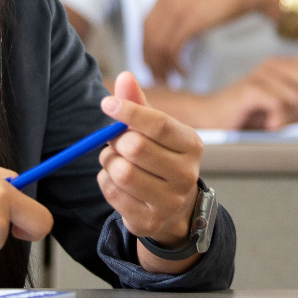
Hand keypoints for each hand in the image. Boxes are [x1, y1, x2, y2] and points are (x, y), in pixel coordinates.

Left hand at [98, 72, 202, 270]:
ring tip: (117, 160)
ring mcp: (170, 201)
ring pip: (121, 171)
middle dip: (116, 140)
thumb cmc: (160, 158)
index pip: (160, 124)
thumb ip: (138, 103)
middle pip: (136, 147)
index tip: (107, 103)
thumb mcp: (154, 129)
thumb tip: (125, 76)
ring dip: (108, 161)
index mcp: (191, 145)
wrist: (173, 208)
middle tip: (115, 141)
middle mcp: (186, 175)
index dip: (130, 112)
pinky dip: (105, 181)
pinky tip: (117, 181)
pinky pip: (111, 192)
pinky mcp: (149, 221)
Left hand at [143, 0, 284, 79]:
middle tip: (159, 78)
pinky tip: (183, 72)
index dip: (146, 48)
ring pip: (158, 44)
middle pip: (148, 36)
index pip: (145, 25)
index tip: (152, 64)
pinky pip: (173, 47)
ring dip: (162, 66)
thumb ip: (180, 10)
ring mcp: (177, 9)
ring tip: (171, 79)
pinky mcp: (190, 20)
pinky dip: (175, 63)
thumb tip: (172, 33)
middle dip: (151, 61)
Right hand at [201, 55, 297, 129]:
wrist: (209, 119)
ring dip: (290, 118)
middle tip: (288, 117)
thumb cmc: (245, 116)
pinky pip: (281, 104)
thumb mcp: (284, 116)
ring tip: (273, 122)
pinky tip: (266, 123)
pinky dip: (278, 120)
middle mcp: (273, 65)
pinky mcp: (251, 88)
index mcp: (283, 66)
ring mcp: (261, 75)